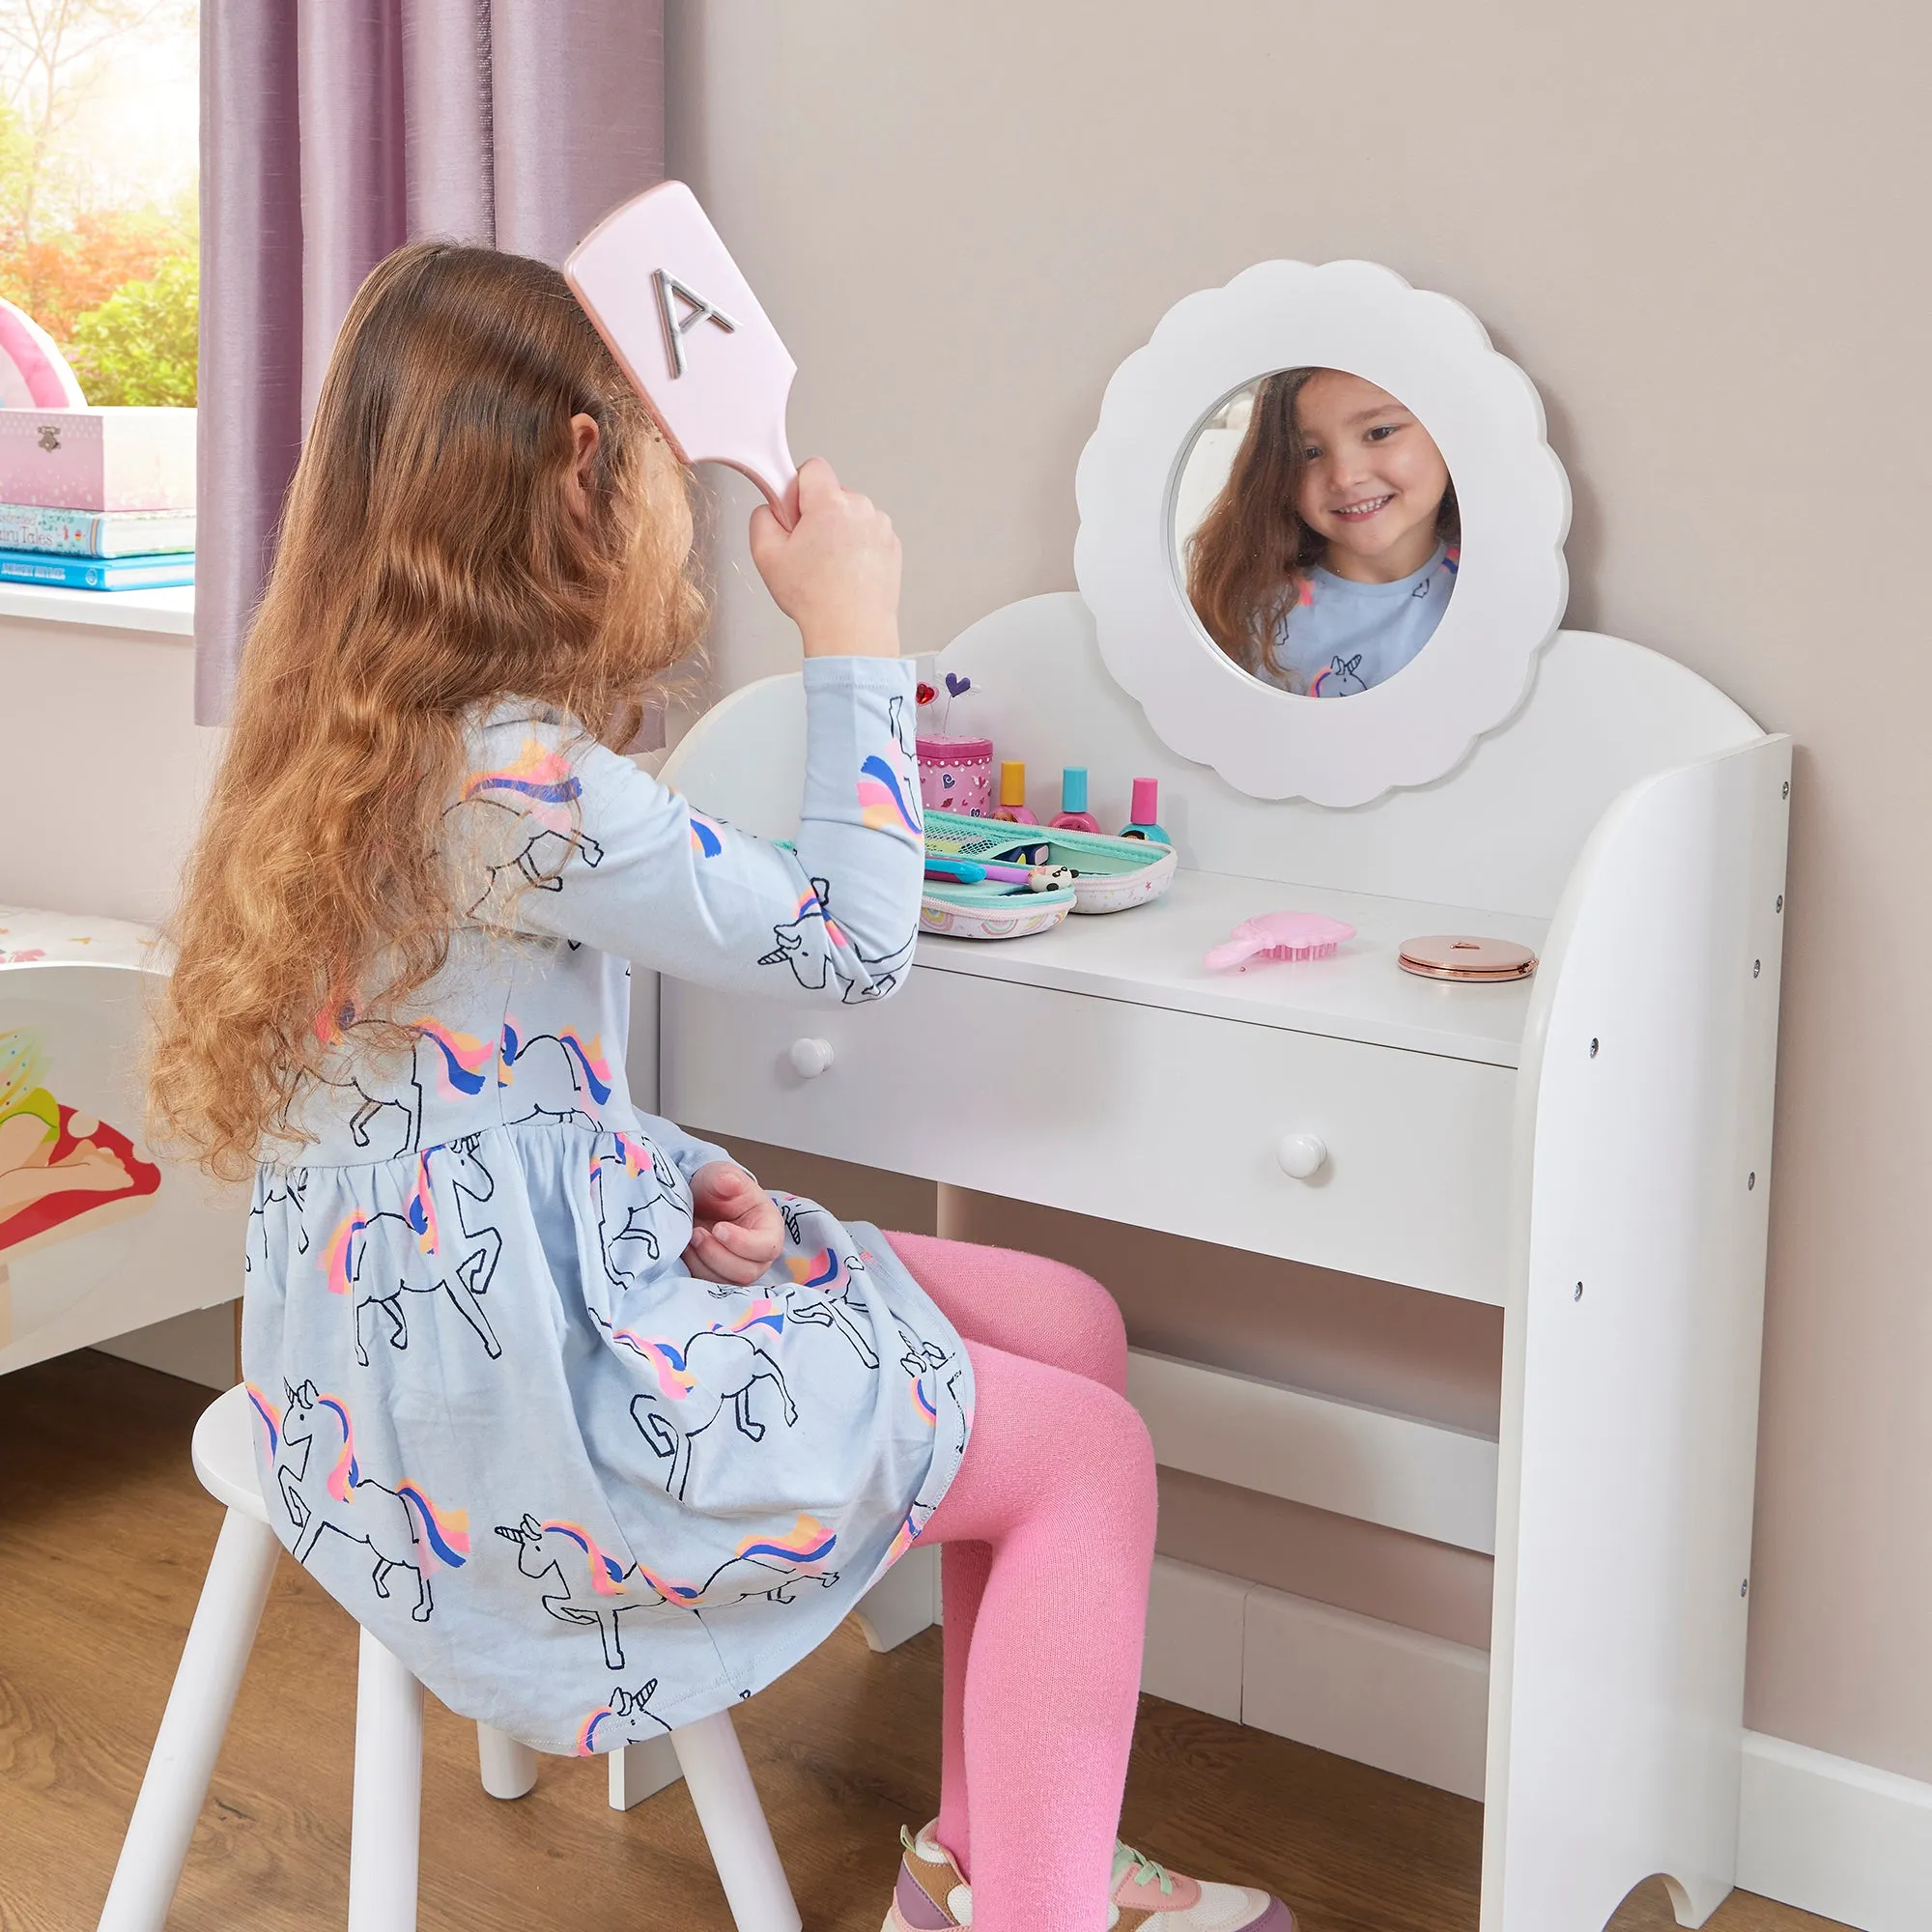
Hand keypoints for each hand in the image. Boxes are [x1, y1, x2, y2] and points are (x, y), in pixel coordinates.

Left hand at [683, 1161, 783, 1285]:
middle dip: (717, 1255)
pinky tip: (685, 1248)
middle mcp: (758, 1254)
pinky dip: (694, 1268)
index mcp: (769, 1228)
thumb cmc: (718, 1188)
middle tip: (697, 1233)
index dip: (744, 1243)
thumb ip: (726, 1178)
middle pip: (747, 1271)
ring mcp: (738, 1268)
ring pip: (726, 1281)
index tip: (719, 1228)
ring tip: (690, 1237)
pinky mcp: (718, 1276)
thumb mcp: (720, 1175)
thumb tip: (730, 1183)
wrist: (700, 1199)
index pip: (767, 1247)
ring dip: (703, 1262)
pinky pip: (708, 1284)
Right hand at [748, 456, 900, 658]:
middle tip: (808, 548)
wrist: (852, 631)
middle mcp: (862, 509)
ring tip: (829, 566)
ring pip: (851, 515)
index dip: (797, 489)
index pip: (812, 468)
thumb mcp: (766, 554)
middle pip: (832, 494)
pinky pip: (867, 534)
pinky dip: (856, 547)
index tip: (792, 513)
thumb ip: (762, 517)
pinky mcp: (892, 545)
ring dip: (838, 530)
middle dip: (817, 513)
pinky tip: (846, 572)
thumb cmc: (815, 598)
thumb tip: (772, 508)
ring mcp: (881, 527)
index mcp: (831, 503)